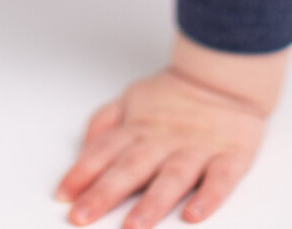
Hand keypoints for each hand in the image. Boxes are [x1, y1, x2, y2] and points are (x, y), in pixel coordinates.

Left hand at [53, 66, 269, 228]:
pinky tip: (193, 214)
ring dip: (151, 203)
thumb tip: (82, 149)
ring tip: (134, 225)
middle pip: (130, 168)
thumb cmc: (172, 95)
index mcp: (138, 128)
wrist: (223, 77)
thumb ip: (104, 122)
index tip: (62, 196)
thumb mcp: (130, 98)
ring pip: (171, 178)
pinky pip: (219, 180)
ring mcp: (196, 150)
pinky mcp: (229, 157)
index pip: (103, 151)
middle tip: (82, 216)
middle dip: (104, 194)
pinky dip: (208, 198)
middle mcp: (163, 141)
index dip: (81, 173)